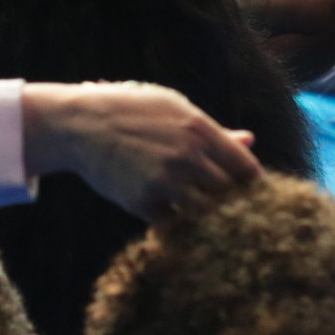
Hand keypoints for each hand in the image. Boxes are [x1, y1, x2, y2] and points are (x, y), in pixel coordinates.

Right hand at [21, 82, 262, 221]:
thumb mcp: (175, 109)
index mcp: (199, 129)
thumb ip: (214, 131)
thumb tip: (250, 142)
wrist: (81, 124)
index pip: (246, 169)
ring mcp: (163, 181)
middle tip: (235, 212)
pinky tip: (177, 219)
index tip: (251, 193)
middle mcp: (186, 156)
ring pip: (204, 214)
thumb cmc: (132, 111)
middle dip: (235, 205)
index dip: (253, 185)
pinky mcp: (141, 202)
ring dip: (208, 219)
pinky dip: (178, 225)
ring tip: (209, 220)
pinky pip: (173, 224)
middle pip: (229, 195)